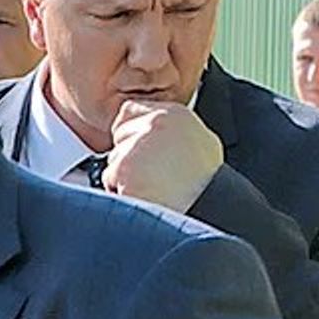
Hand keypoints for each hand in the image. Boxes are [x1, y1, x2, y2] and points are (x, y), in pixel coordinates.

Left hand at [103, 100, 224, 212]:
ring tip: (155, 186)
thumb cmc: (205, 185)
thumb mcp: (200, 144)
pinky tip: (147, 194)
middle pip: (119, 133)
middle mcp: (156, 123)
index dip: (132, 133)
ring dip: (125, 176)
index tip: (142, 150)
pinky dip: (122, 191)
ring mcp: (139, 144)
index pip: (130, 110)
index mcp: (175, 113)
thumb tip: (150, 130)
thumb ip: (171, 131)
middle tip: (153, 173)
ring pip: (114, 158)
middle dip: (128, 154)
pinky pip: (110, 179)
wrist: (208, 209)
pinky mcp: (124, 167)